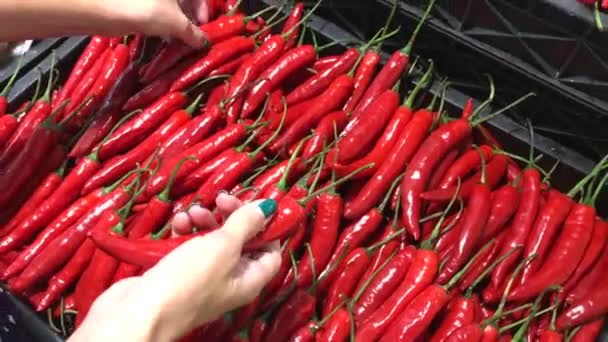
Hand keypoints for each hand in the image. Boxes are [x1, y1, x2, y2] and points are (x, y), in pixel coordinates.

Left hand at [0, 0, 210, 47]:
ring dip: (176, 20)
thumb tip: (203, 42)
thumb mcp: (174, 22)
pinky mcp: (136, 1)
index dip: (204, 9)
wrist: (102, 9)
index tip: (204, 27)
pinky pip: (155, 7)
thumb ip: (192, 32)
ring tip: (178, 39)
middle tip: (192, 35)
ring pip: (169, 3)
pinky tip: (163, 35)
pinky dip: (162, 19)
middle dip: (190, 15)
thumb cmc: (144, 9)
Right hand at [69, 194, 280, 341]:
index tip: (255, 206)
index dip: (267, 229)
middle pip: (240, 243)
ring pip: (212, 242)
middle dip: (231, 218)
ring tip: (193, 212)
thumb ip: (247, 223)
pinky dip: (186, 232)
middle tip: (220, 198)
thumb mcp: (224, 246)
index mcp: (249, 279)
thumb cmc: (190, 278)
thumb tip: (271, 205)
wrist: (139, 311)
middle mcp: (230, 281)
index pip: (271, 253)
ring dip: (205, 221)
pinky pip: (188, 248)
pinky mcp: (178, 274)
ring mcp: (203, 278)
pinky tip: (179, 222)